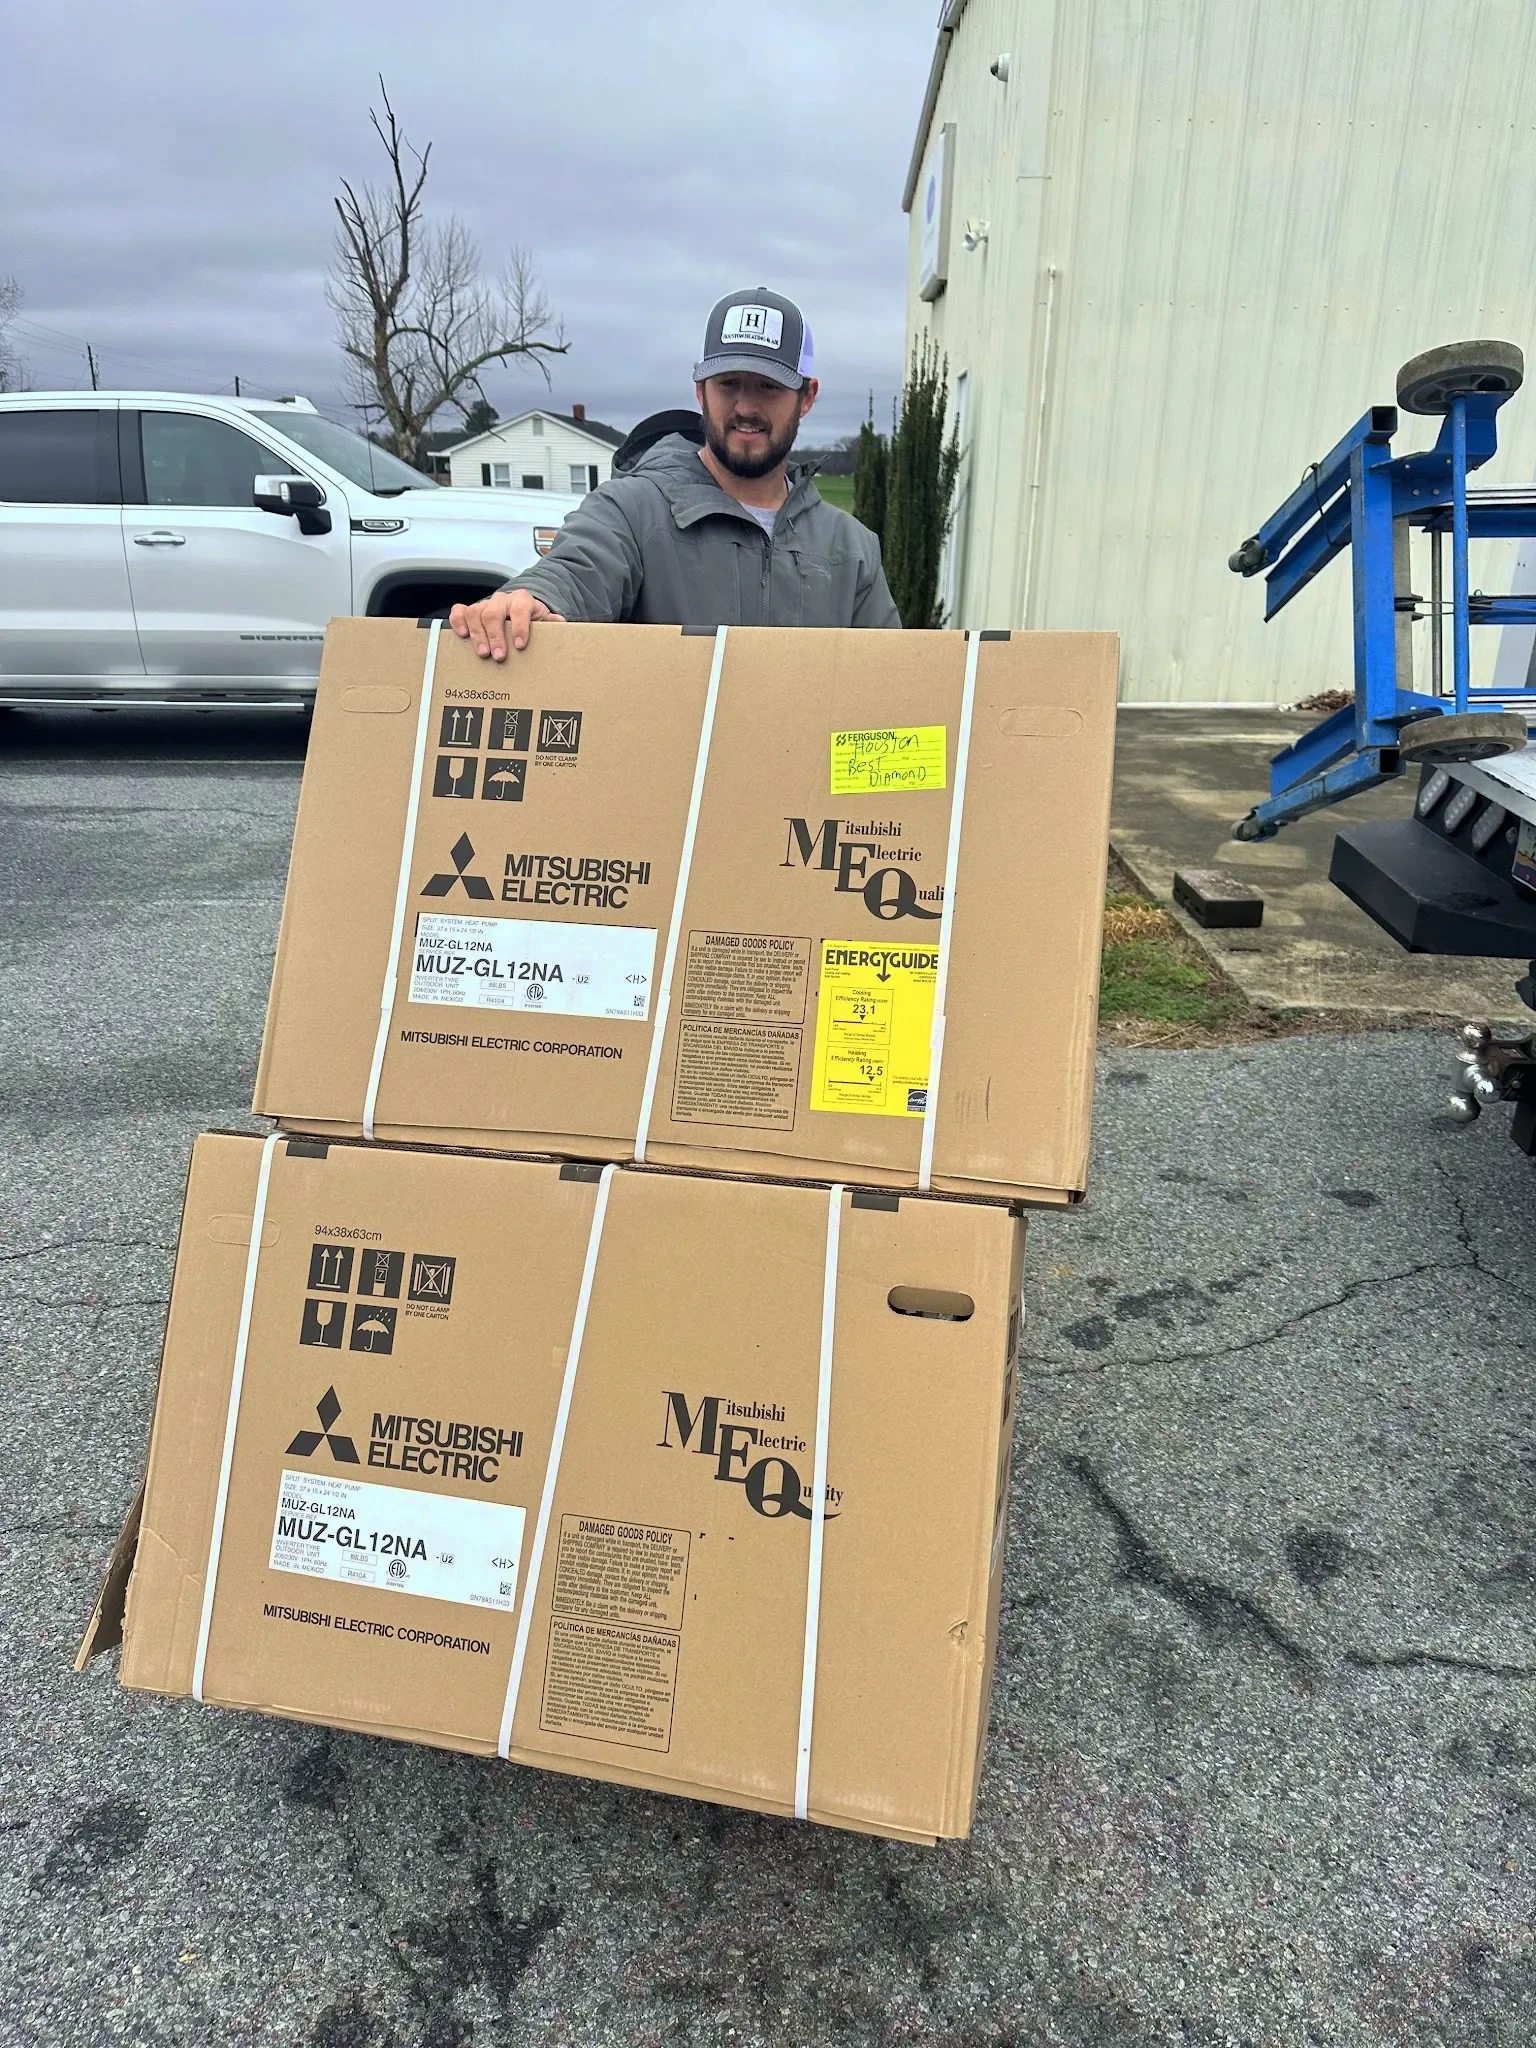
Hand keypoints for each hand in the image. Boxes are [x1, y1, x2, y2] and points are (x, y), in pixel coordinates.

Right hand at [449, 588, 564, 659]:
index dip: (520, 626)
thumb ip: (553, 622)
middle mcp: (502, 600)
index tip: (520, 645)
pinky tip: (462, 635)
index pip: (520, 608)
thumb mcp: (545, 620)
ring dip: (477, 634)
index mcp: (522, 600)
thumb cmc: (532, 619)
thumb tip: (560, 623)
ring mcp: (485, 604)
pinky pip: (460, 611)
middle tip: (498, 656)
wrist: (521, 609)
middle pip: (493, 612)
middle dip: (495, 636)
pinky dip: (458, 621)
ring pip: (475, 612)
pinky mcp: (472, 611)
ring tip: (483, 653)